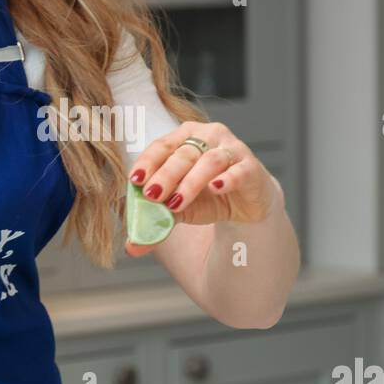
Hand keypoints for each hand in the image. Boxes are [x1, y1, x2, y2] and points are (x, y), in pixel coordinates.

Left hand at [126, 120, 277, 256]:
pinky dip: (226, 179)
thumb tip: (133, 247)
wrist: (244, 205)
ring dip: (190, 183)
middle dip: (166, 175)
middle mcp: (207, 136)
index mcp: (184, 138)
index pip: (161, 146)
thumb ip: (157, 220)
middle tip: (153, 194)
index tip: (136, 180)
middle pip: (183, 154)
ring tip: (177, 203)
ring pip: (209, 161)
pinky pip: (238, 171)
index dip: (148, 162)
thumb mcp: (178, 208)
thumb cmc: (207, 197)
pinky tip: (215, 188)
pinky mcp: (250, 167)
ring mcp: (231, 149)